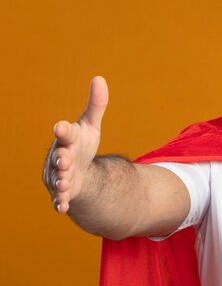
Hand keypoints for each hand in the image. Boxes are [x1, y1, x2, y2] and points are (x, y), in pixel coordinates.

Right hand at [43, 76, 108, 212]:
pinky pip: (59, 198)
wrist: (75, 171)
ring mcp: (58, 175)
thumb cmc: (80, 146)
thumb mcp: (90, 126)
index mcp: (67, 139)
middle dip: (61, 159)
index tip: (61, 126)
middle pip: (59, 157)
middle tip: (64, 160)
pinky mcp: (62, 192)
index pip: (65, 133)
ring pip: (57, 178)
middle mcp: (59, 157)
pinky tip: (62, 207)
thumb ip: (96, 106)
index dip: (63, 130)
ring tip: (64, 183)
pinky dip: (60, 201)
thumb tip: (99, 78)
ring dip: (60, 181)